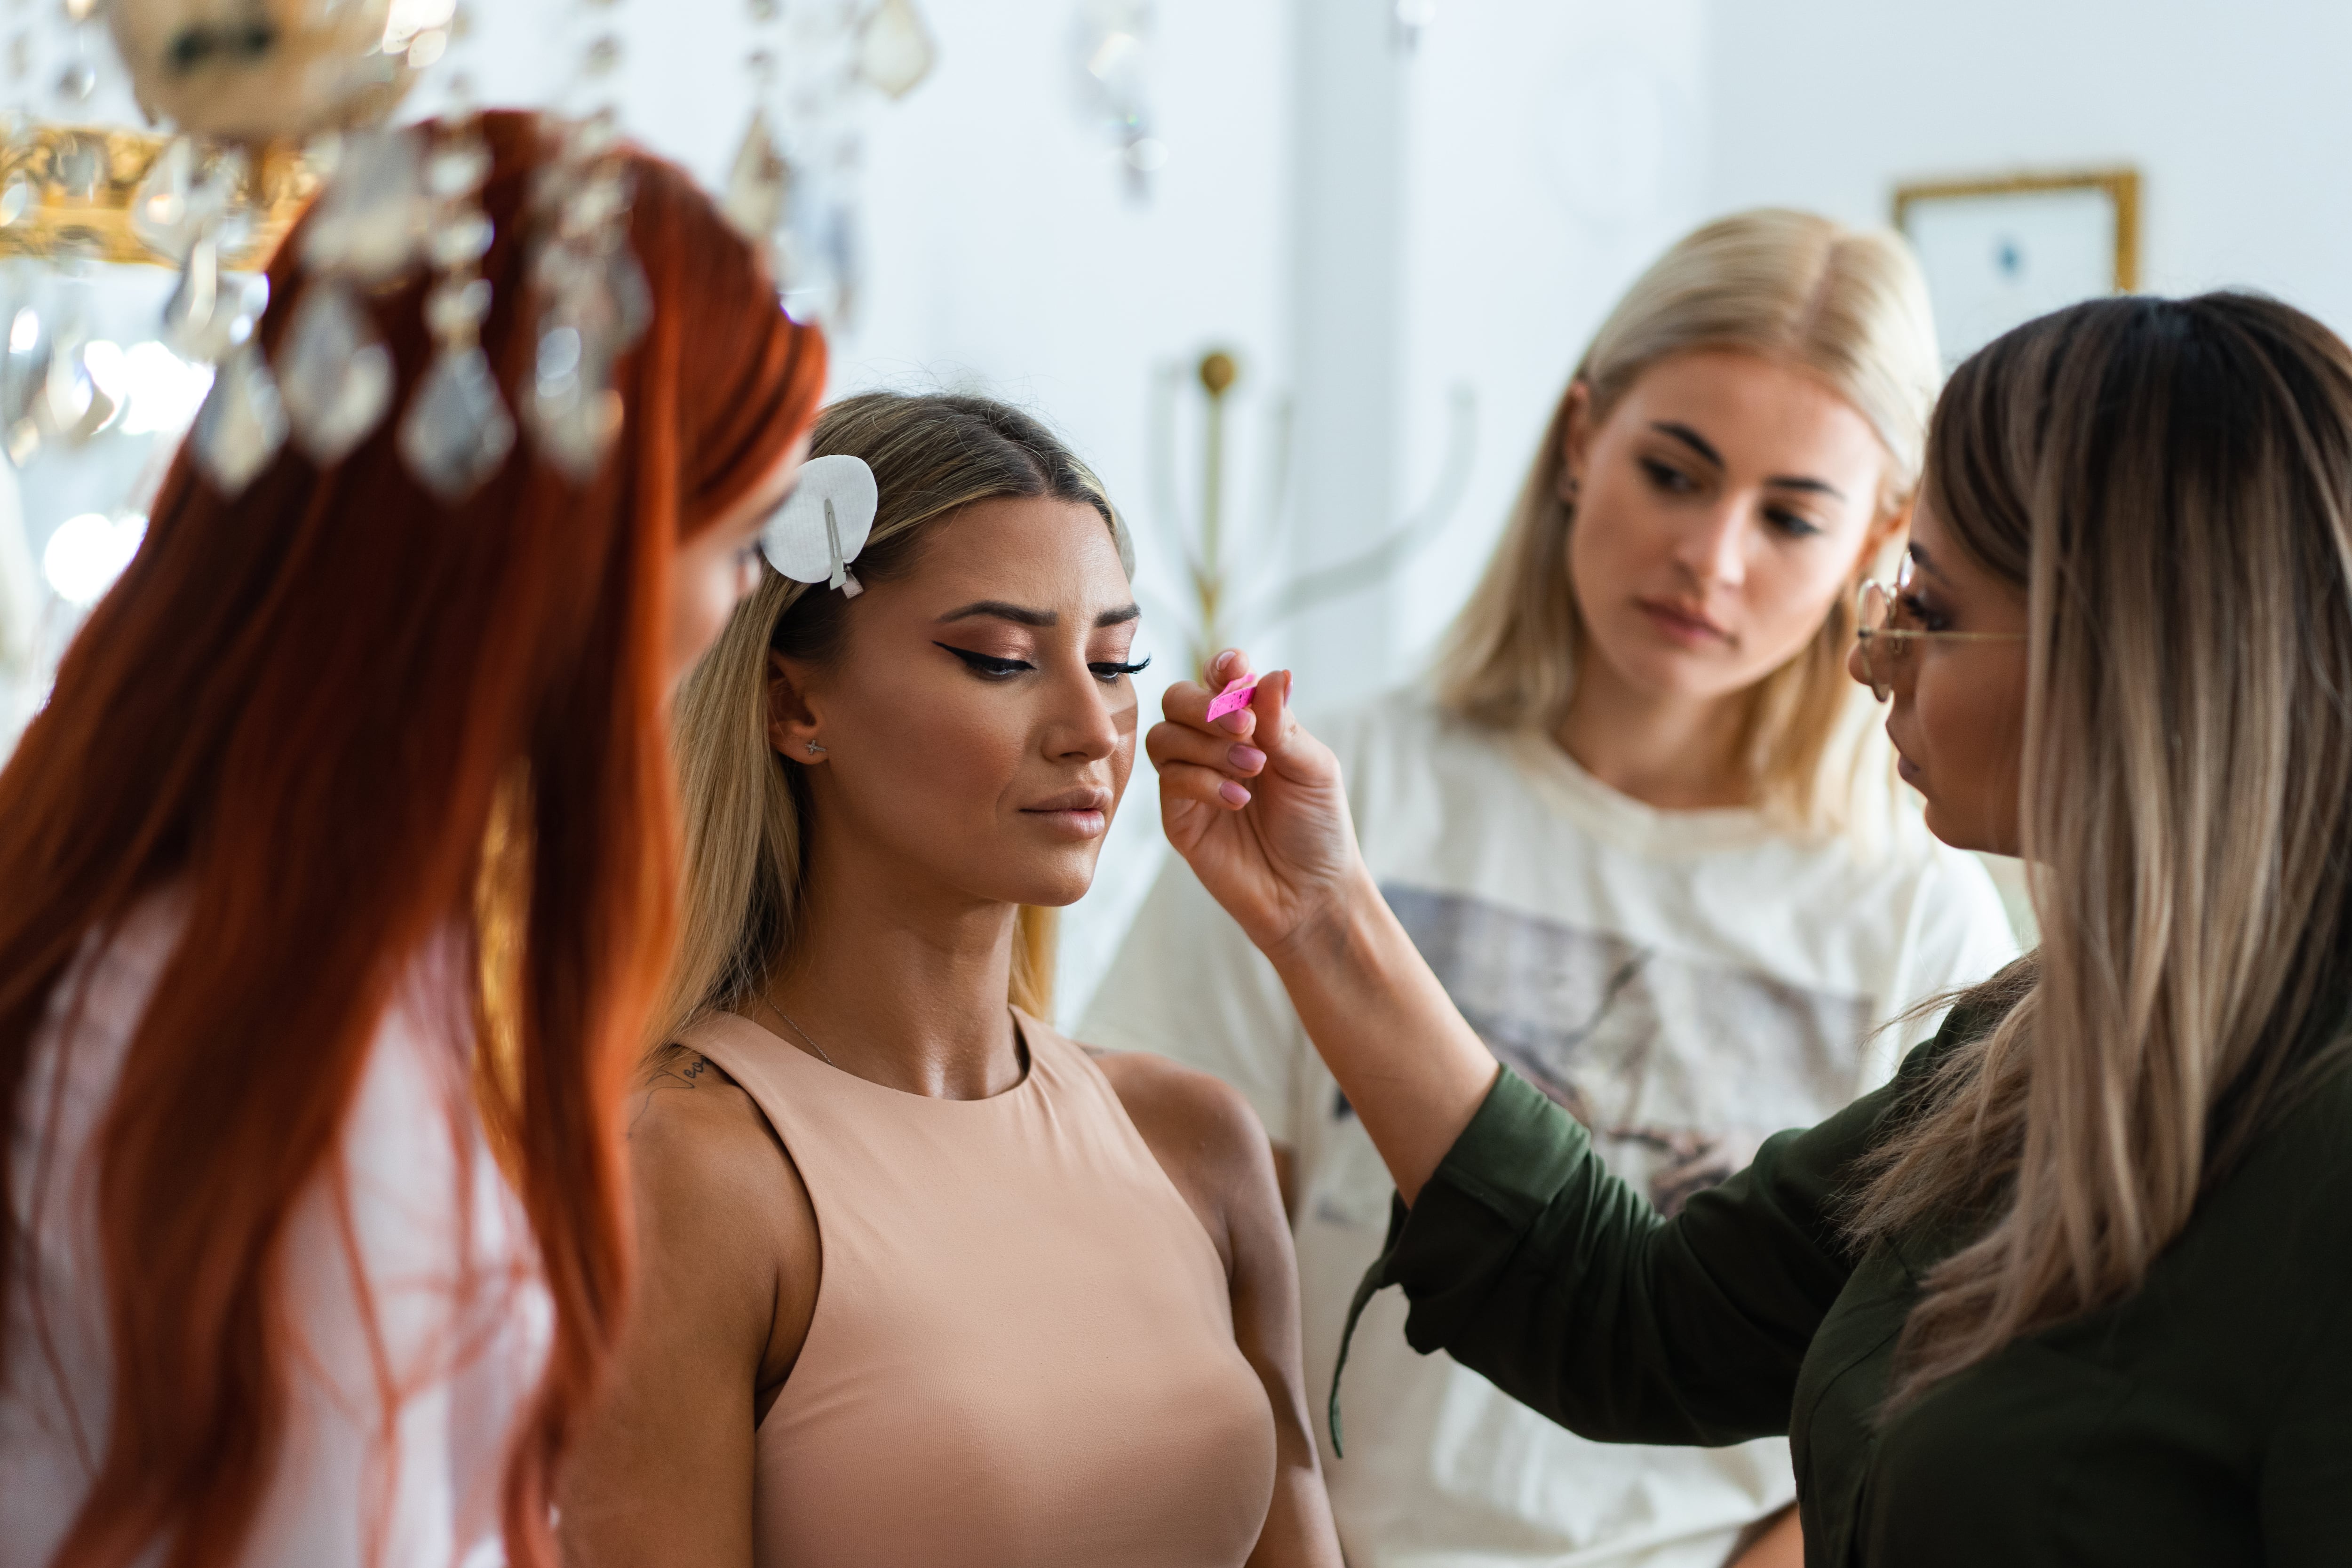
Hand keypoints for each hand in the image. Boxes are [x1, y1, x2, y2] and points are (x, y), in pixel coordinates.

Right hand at [1146, 651, 1373, 956]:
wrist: (1311, 894)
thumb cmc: (1318, 828)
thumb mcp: (1313, 768)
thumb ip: (1284, 723)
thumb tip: (1270, 673)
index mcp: (1250, 725)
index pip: (1220, 679)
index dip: (1222, 667)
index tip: (1236, 670)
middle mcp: (1214, 746)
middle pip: (1178, 699)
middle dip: (1206, 706)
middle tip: (1246, 730)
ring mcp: (1192, 781)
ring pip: (1163, 736)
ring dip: (1205, 744)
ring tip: (1250, 770)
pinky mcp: (1179, 818)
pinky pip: (1169, 781)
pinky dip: (1203, 781)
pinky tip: (1238, 801)